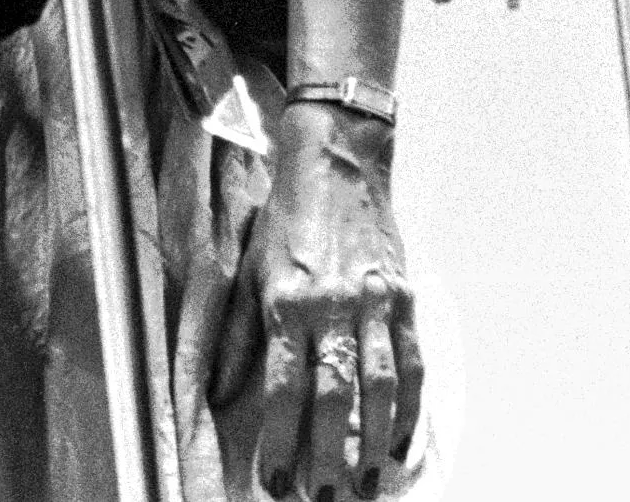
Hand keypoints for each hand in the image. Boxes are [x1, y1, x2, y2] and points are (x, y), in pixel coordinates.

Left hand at [223, 100, 418, 500]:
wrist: (337, 161)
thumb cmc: (286, 217)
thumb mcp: (248, 271)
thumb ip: (237, 336)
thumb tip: (218, 393)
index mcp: (286, 303)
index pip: (282, 389)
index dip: (280, 440)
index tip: (276, 480)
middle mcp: (331, 306)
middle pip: (333, 395)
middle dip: (328, 453)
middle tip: (323, 495)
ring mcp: (372, 301)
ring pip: (379, 384)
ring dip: (372, 439)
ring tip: (364, 481)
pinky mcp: (402, 294)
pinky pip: (412, 361)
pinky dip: (409, 404)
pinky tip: (400, 438)